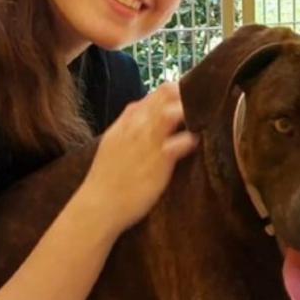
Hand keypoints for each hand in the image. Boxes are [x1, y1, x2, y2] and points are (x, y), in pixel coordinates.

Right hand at [81, 83, 197, 234]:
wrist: (98, 205)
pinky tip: (195, 143)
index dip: (176, 94)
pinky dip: (191, 139)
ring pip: (174, 111)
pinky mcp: (160, 160)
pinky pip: (182, 141)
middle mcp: (137, 125)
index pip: (156, 94)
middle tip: (201, 109)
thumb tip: (140, 110)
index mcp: (126, 121)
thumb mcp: (112, 144)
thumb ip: (127, 125)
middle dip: (188, 96)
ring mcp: (148, 141)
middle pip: (167, 94)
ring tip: (200, 122)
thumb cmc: (106, 179)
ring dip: (190, 113)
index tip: (187, 103)